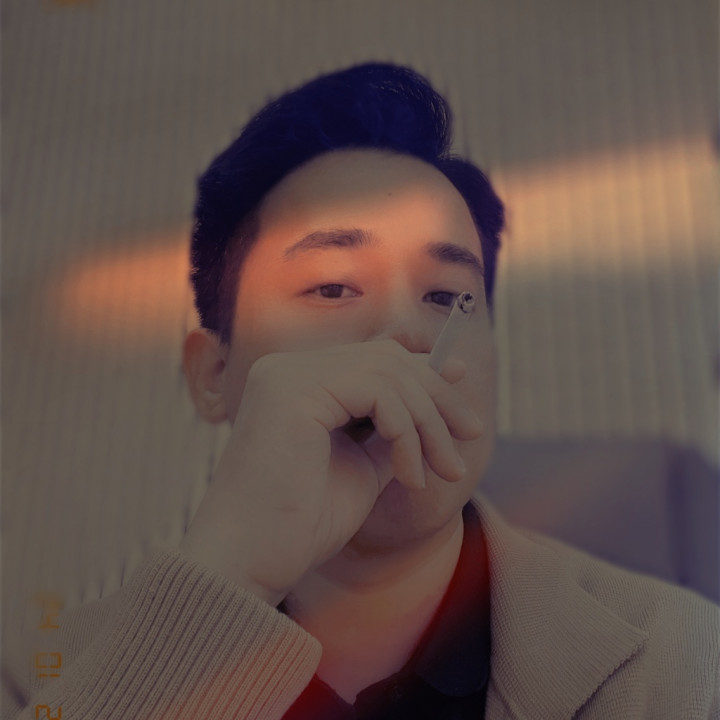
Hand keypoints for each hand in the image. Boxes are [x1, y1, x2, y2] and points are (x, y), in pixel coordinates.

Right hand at [178, 339, 481, 604]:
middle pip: (387, 359)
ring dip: (428, 422)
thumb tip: (436, 392)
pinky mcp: (293, 390)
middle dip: (437, 396)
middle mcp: (287, 368)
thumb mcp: (363, 465)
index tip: (459, 379)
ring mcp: (287, 374)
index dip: (422, 365)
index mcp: (298, 382)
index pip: (372, 357)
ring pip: (389, 373)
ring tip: (446, 469)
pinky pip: (378, 392)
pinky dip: (407, 433)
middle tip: (470, 435)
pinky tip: (410, 476)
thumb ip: (391, 428)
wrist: (252, 561)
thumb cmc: (301, 523)